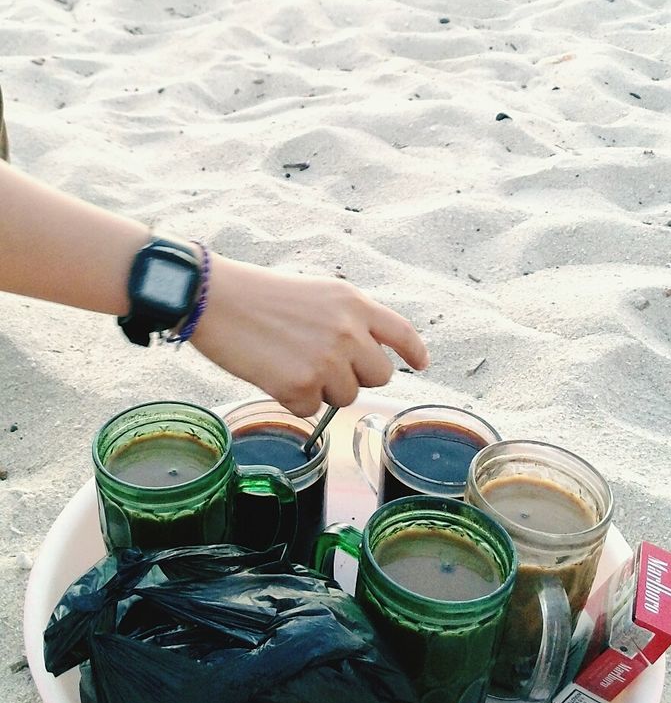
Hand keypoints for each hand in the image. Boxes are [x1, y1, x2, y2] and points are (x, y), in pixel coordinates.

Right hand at [191, 257, 428, 415]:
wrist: (216, 298)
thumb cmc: (258, 295)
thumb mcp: (317, 293)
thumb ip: (348, 319)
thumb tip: (366, 352)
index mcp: (353, 303)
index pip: (401, 332)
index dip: (414, 352)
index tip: (421, 364)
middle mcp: (348, 331)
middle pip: (380, 375)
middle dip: (357, 377)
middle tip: (325, 367)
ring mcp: (327, 359)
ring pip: (347, 396)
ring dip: (323, 390)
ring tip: (292, 364)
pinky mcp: (301, 385)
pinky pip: (313, 410)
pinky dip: (295, 401)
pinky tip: (274, 375)